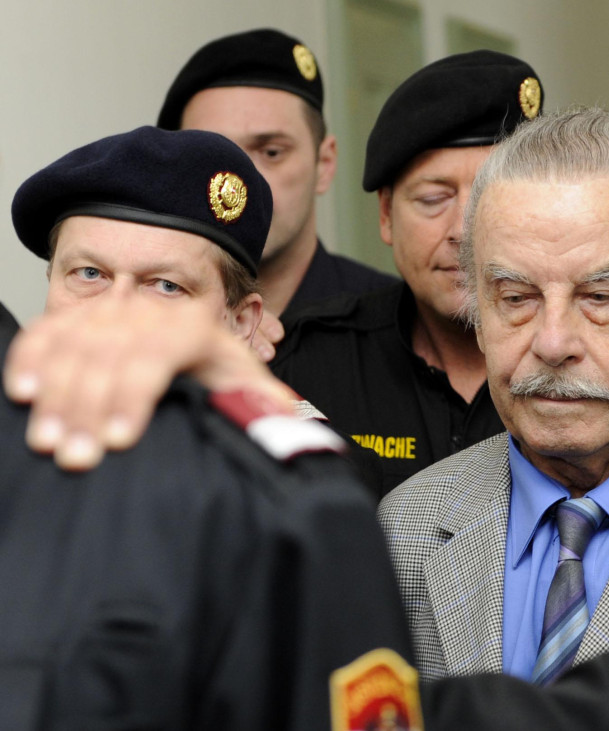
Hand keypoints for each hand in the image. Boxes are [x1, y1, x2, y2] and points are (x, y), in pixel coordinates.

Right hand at [4, 297, 295, 470]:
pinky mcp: (83, 320)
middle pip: (108, 353)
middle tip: (76, 457)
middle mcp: (151, 312)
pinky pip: (49, 332)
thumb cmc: (225, 376)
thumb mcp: (249, 387)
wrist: (202, 351)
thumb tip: (284, 415)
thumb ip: (265, 403)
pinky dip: (29, 358)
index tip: (121, 441)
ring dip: (55, 395)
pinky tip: (21, 393)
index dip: (136, 395)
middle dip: (88, 408)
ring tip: (47, 442)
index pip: (157, 353)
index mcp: (195, 326)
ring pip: (74, 344)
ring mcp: (113, 312)